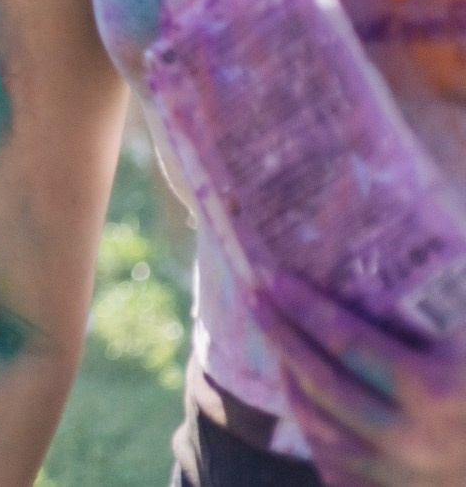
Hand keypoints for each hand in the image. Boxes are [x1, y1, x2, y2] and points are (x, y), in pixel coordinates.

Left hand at [262, 274, 465, 485]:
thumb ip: (443, 305)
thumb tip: (413, 237)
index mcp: (437, 393)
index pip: (351, 344)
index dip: (308, 309)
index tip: (275, 279)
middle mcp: (412, 439)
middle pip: (322, 383)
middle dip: (282, 335)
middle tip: (256, 298)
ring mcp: (399, 476)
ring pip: (318, 425)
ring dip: (290, 378)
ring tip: (278, 339)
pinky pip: (332, 463)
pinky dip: (312, 425)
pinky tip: (302, 392)